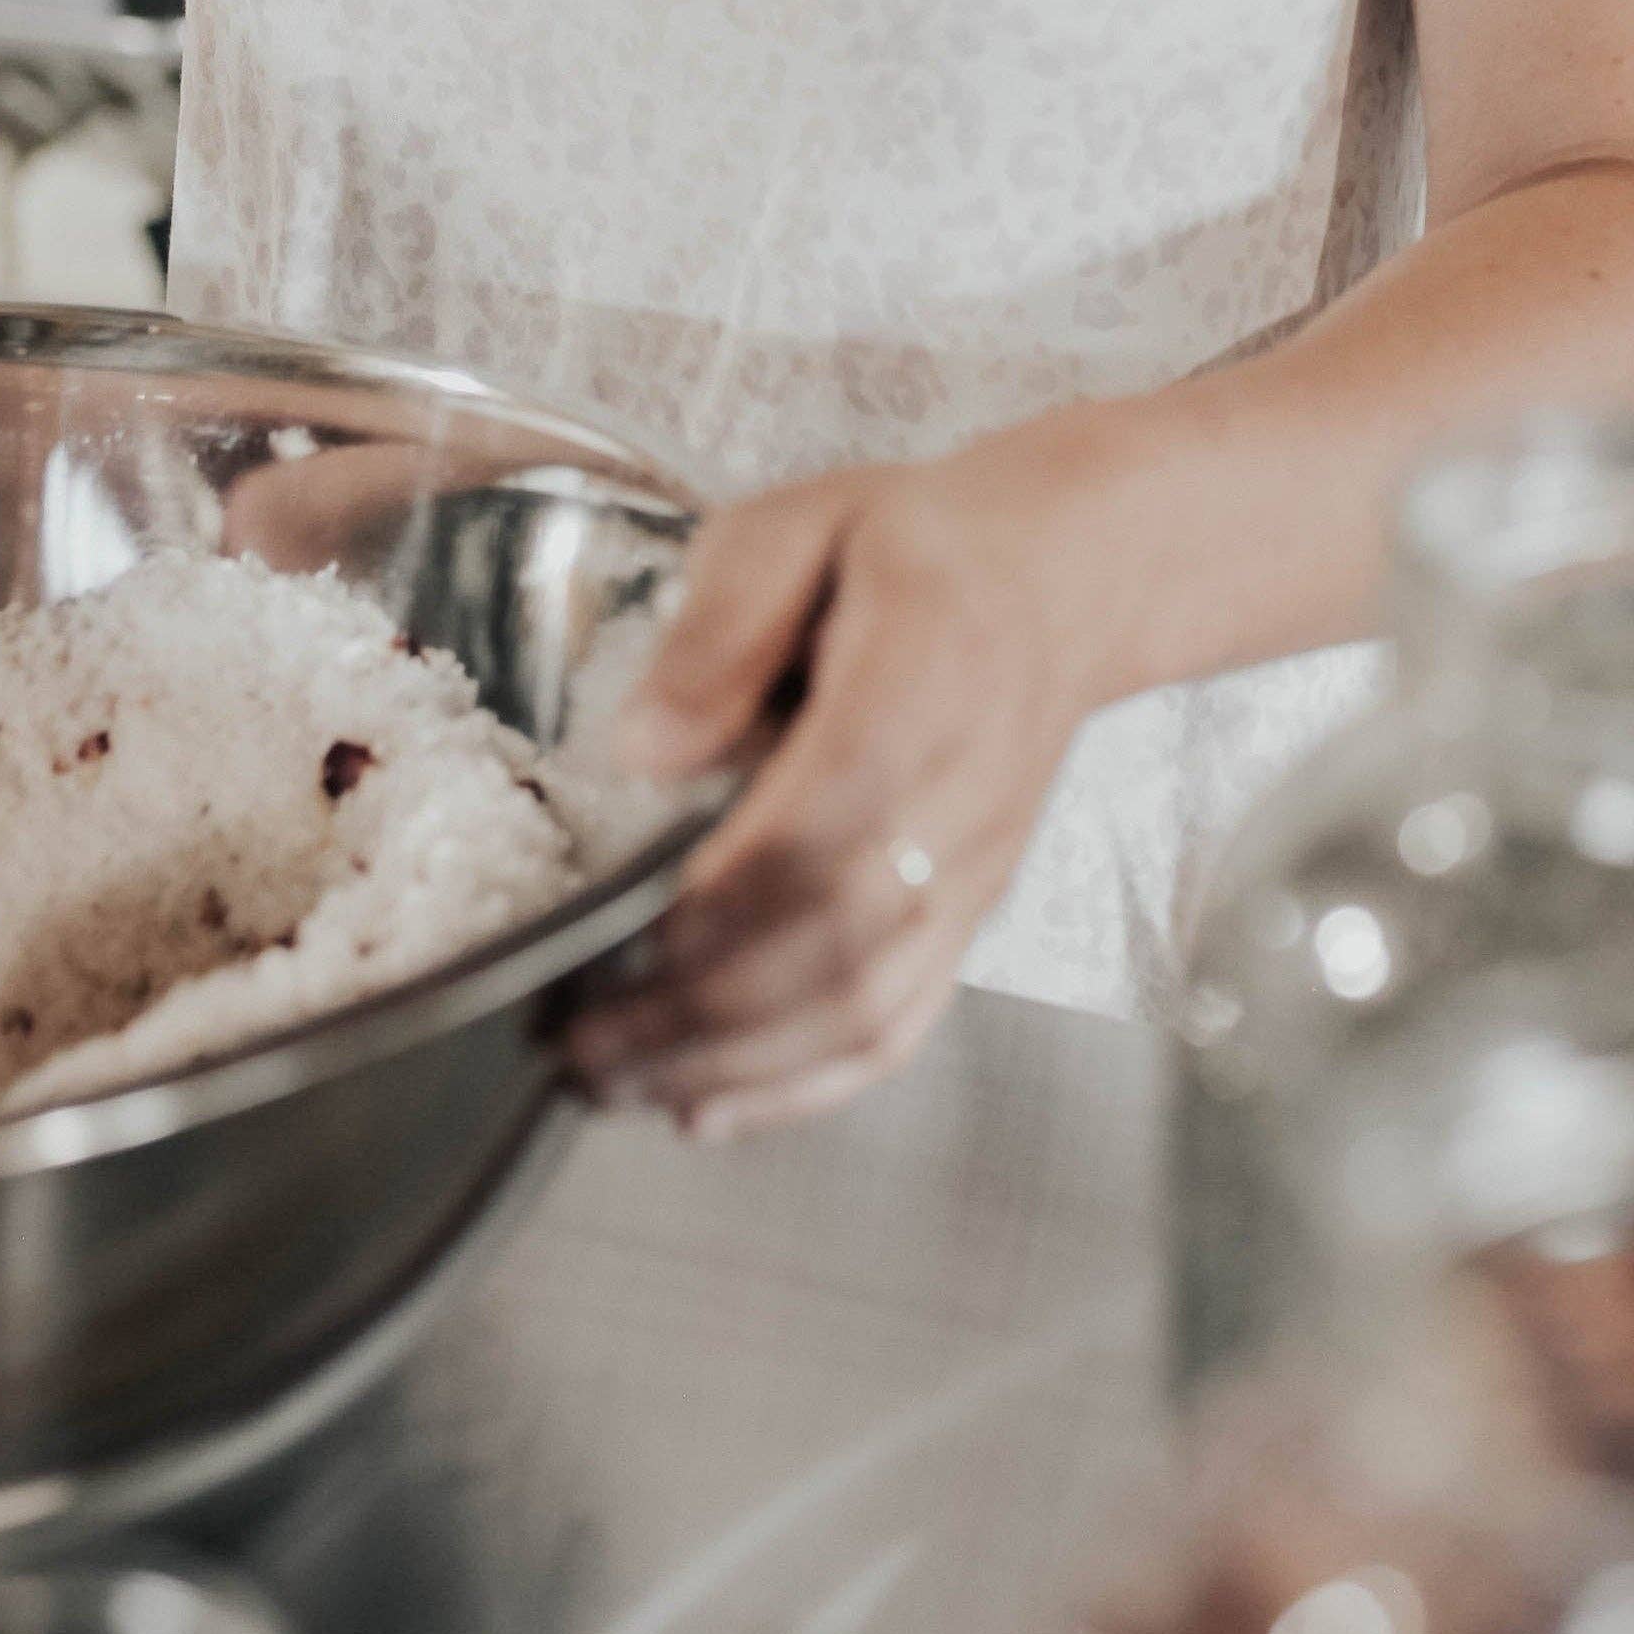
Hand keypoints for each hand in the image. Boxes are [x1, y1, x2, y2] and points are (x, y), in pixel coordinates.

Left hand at [564, 424, 1131, 1139]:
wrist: (1063, 582)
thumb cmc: (910, 549)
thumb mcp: (795, 527)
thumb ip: (717, 628)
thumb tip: (640, 751)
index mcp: (916, 687)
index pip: (817, 826)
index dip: (715, 903)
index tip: (610, 944)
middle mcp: (957, 800)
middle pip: (832, 939)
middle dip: (695, 1009)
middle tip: (571, 1040)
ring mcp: (969, 873)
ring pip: (863, 1003)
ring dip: (731, 1064)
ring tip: (610, 1084)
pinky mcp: (966, 916)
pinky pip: (896, 1022)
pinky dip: (801, 1084)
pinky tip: (706, 1105)